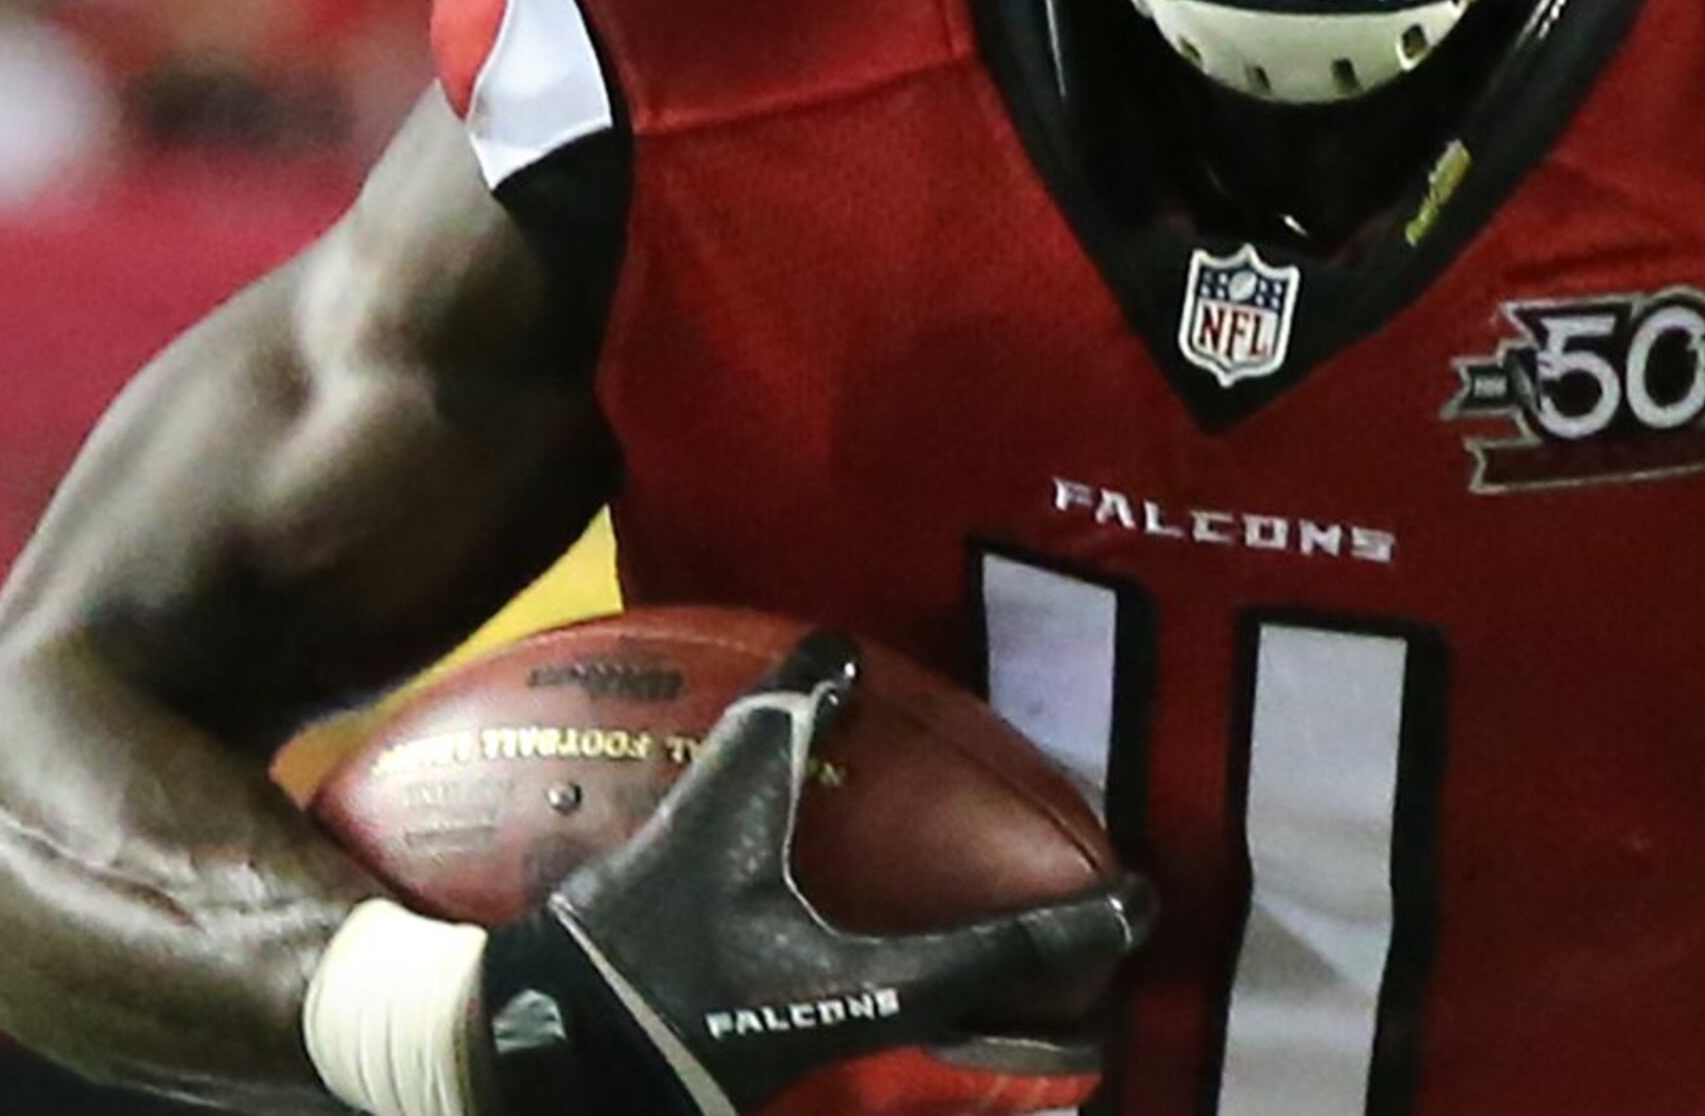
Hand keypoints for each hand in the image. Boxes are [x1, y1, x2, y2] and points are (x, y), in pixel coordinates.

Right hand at [475, 630, 1152, 1115]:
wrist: (555, 1047)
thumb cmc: (650, 943)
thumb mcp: (714, 825)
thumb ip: (774, 732)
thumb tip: (835, 647)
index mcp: (879, 985)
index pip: (1015, 954)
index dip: (1088, 927)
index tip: (1148, 903)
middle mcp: (875, 1030)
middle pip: (1004, 1021)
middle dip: (1059, 989)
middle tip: (1103, 942)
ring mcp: (833, 1057)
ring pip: (948, 1034)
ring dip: (991, 997)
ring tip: (1022, 948)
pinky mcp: (789, 1058)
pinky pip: (886, 1027)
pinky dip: (916, 989)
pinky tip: (897, 956)